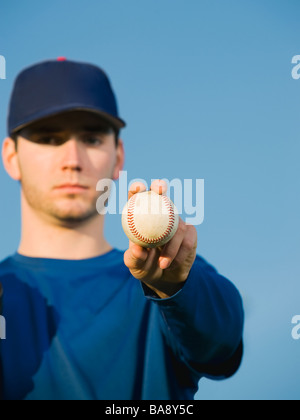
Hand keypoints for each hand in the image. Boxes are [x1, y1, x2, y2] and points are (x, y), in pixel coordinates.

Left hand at [124, 180, 197, 298]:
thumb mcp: (135, 265)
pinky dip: (178, 255)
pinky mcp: (190, 233)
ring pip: (177, 226)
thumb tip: (137, 247)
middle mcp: (160, 215)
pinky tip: (171, 264)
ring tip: (162, 264)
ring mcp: (176, 222)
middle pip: (160, 194)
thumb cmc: (145, 267)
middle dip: (160, 186)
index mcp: (142, 217)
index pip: (138, 198)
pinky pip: (187, 241)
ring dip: (170, 247)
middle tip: (159, 190)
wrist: (164, 279)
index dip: (137, 188)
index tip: (137, 188)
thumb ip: (134, 257)